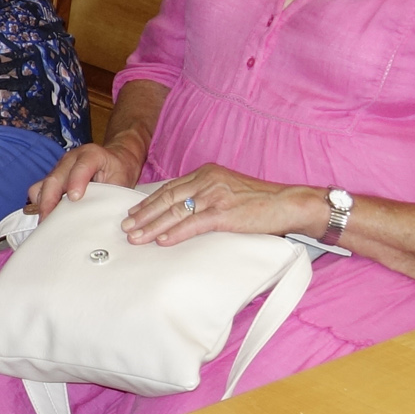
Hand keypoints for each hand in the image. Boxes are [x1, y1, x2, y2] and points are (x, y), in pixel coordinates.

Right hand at [27, 134, 146, 217]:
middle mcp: (71, 158)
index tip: (74, 199)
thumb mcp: (122, 180)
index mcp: (91, 155)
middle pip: (54, 178)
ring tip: (48, 222)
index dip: (76, 182)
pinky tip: (49, 216)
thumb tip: (102, 217)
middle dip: (50, 200)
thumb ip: (111, 195)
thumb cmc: (119, 170)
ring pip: (43, 184)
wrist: (115, 158)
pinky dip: (41, 203)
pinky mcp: (53, 176)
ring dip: (43, 204)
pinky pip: (39, 189)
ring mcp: (59, 167)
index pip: (81, 167)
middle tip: (50, 221)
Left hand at [119, 163, 326, 246]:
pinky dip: (175, 233)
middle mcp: (206, 180)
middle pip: (167, 199)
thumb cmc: (260, 200)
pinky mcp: (224, 213)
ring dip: (152, 227)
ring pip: (175, 212)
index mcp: (205, 173)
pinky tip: (162, 241)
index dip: (149, 202)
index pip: (169, 188)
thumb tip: (183, 210)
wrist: (288, 202)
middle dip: (144, 215)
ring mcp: (215, 196)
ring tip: (136, 237)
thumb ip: (205, 194)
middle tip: (126, 227)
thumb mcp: (227, 188)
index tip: (134, 214)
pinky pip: (194, 224)